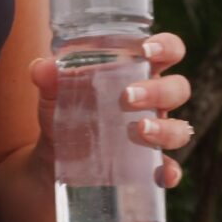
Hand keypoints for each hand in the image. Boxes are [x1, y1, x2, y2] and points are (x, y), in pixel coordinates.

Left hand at [28, 32, 192, 187]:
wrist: (53, 158)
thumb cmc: (64, 112)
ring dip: (166, 129)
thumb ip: (48, 78)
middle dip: (158, 90)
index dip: (167, 46)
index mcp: (137, 73)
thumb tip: (41, 67)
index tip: (148, 50)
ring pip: (180, 129)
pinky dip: (169, 172)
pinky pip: (170, 169)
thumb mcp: (53, 94)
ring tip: (139, 130)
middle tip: (127, 96)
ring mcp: (155, 134)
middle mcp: (153, 101)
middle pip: (178, 88)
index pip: (168, 51)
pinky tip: (161, 174)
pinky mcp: (148, 165)